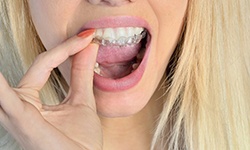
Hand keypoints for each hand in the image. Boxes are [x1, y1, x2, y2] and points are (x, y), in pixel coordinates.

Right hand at [0, 30, 101, 149]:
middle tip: (86, 36)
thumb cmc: (79, 141)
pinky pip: (7, 99)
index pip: (46, 63)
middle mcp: (20, 106)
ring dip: (13, 66)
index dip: (67, 48)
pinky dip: (0, 87)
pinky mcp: (22, 121)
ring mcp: (18, 114)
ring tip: (35, 54)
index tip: (88, 37)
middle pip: (38, 66)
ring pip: (13, 80)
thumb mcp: (81, 100)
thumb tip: (89, 46)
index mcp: (31, 101)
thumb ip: (81, 73)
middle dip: (59, 51)